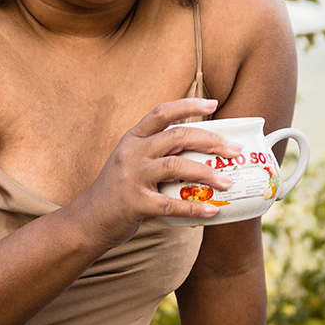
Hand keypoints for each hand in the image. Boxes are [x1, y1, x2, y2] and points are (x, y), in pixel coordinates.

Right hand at [70, 97, 246, 247]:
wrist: (89, 219)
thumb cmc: (120, 189)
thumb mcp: (132, 161)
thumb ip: (159, 152)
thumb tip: (204, 152)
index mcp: (133, 138)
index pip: (162, 113)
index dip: (189, 105)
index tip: (213, 104)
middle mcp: (132, 153)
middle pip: (177, 136)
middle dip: (211, 141)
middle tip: (235, 150)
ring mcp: (131, 177)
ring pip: (176, 166)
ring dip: (206, 173)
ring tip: (227, 182)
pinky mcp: (134, 203)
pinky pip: (170, 204)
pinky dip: (194, 208)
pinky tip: (211, 211)